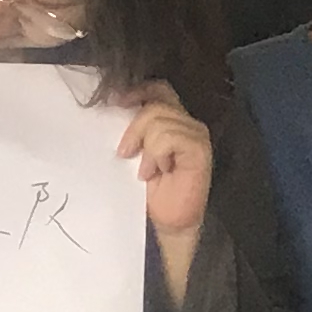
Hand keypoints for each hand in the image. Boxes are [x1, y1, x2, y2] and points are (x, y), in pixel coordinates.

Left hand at [116, 86, 213, 248]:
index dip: (138, 90)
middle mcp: (187, 123)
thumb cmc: (150, 191)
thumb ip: (132, 131)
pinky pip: (169, 137)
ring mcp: (196, 135)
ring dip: (146, 146)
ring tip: (146, 170)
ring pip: (160, 120)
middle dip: (134, 128)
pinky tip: (156, 172)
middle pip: (156, 104)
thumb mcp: (135, 154)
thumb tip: (111, 108)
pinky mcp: (200, 150)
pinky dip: (156, 154)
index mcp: (172, 120)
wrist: (166, 222)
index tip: (115, 102)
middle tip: (125, 153)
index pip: (159, 89)